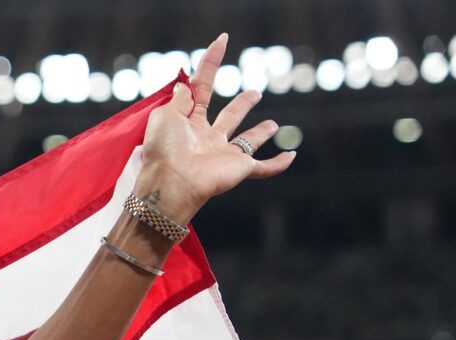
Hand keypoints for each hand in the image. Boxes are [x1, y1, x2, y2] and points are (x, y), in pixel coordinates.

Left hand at [138, 32, 296, 219]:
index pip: (202, 87)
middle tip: (253, 94)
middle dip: (242, 105)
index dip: (210, 62)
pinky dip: (278, 164)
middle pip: (228, 116)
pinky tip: (291, 157)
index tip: (222, 40)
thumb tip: (185, 85)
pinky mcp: (239, 169)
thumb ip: (179, 99)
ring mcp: (224, 154)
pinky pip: (263, 168)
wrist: (172, 182)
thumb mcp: (165, 115)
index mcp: (188, 123)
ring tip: (273, 124)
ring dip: (260, 133)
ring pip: (247, 141)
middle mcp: (207, 138)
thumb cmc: (164, 149)